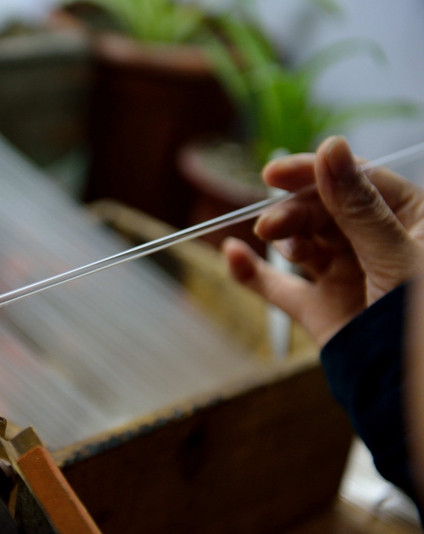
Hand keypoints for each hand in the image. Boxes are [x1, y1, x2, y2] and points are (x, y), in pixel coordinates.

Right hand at [224, 136, 423, 345]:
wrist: (412, 395)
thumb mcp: (397, 257)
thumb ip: (358, 206)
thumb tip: (330, 147)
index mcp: (410, 221)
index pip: (356, 181)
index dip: (315, 172)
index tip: (275, 173)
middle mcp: (375, 244)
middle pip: (323, 209)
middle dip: (294, 211)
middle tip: (270, 225)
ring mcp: (346, 275)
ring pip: (301, 241)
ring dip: (282, 236)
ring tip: (271, 240)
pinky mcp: (319, 308)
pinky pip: (278, 286)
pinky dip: (252, 272)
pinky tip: (232, 256)